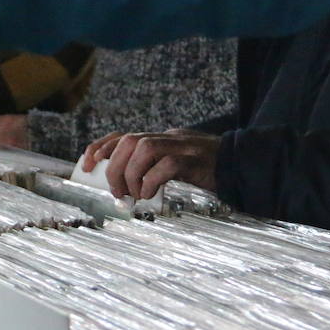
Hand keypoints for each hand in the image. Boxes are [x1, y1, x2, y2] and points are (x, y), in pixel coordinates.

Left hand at [81, 130, 219, 199]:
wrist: (242, 165)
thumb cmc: (206, 169)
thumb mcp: (176, 164)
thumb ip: (154, 167)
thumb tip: (126, 187)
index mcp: (162, 137)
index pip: (124, 135)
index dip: (101, 147)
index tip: (87, 165)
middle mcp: (169, 137)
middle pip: (130, 140)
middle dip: (115, 167)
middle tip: (117, 192)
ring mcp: (182, 146)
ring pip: (144, 148)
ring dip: (131, 174)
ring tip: (133, 195)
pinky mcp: (194, 160)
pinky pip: (166, 165)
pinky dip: (151, 181)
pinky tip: (150, 193)